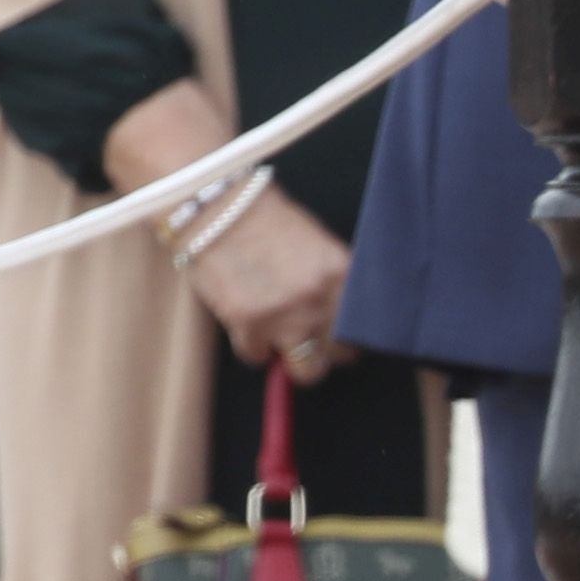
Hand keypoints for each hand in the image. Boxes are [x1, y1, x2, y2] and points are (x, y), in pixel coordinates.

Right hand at [188, 189, 350, 383]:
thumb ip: (333, 283)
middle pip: (340, 356)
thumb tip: (337, 320)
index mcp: (343, 276)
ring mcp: (285, 316)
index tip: (337, 331)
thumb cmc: (265, 222)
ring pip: (307, 371)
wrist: (214, 209)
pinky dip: (252, 344)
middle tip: (308, 336)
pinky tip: (247, 321)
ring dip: (294, 358)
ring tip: (279, 338)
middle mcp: (319, 301)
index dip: (350, 332)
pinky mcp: (248, 324)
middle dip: (326, 349)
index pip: (365, 328)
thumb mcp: (317, 246)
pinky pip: (258, 356)